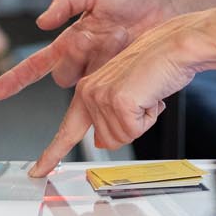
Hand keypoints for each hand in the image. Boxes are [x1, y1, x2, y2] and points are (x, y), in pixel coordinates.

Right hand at [0, 0, 176, 103]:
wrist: (167, 6)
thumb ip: (66, 3)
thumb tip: (42, 21)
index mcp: (73, 39)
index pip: (38, 64)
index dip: (17, 79)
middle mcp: (85, 60)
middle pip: (62, 77)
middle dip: (72, 60)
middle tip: (94, 36)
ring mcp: (103, 72)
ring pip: (83, 86)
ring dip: (96, 66)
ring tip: (119, 38)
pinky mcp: (121, 80)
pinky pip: (107, 91)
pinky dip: (113, 83)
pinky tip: (126, 64)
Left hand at [29, 13, 213, 175]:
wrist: (176, 45)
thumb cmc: (157, 65)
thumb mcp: (126, 94)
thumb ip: (107, 118)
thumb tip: (101, 141)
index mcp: (88, 89)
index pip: (67, 129)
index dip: (52, 153)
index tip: (38, 170)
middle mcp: (88, 91)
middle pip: (107, 141)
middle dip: (131, 129)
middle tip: (142, 102)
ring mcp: (101, 96)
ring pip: (122, 138)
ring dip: (142, 121)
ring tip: (146, 95)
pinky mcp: (117, 100)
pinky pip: (134, 131)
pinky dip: (149, 118)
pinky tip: (150, 95)